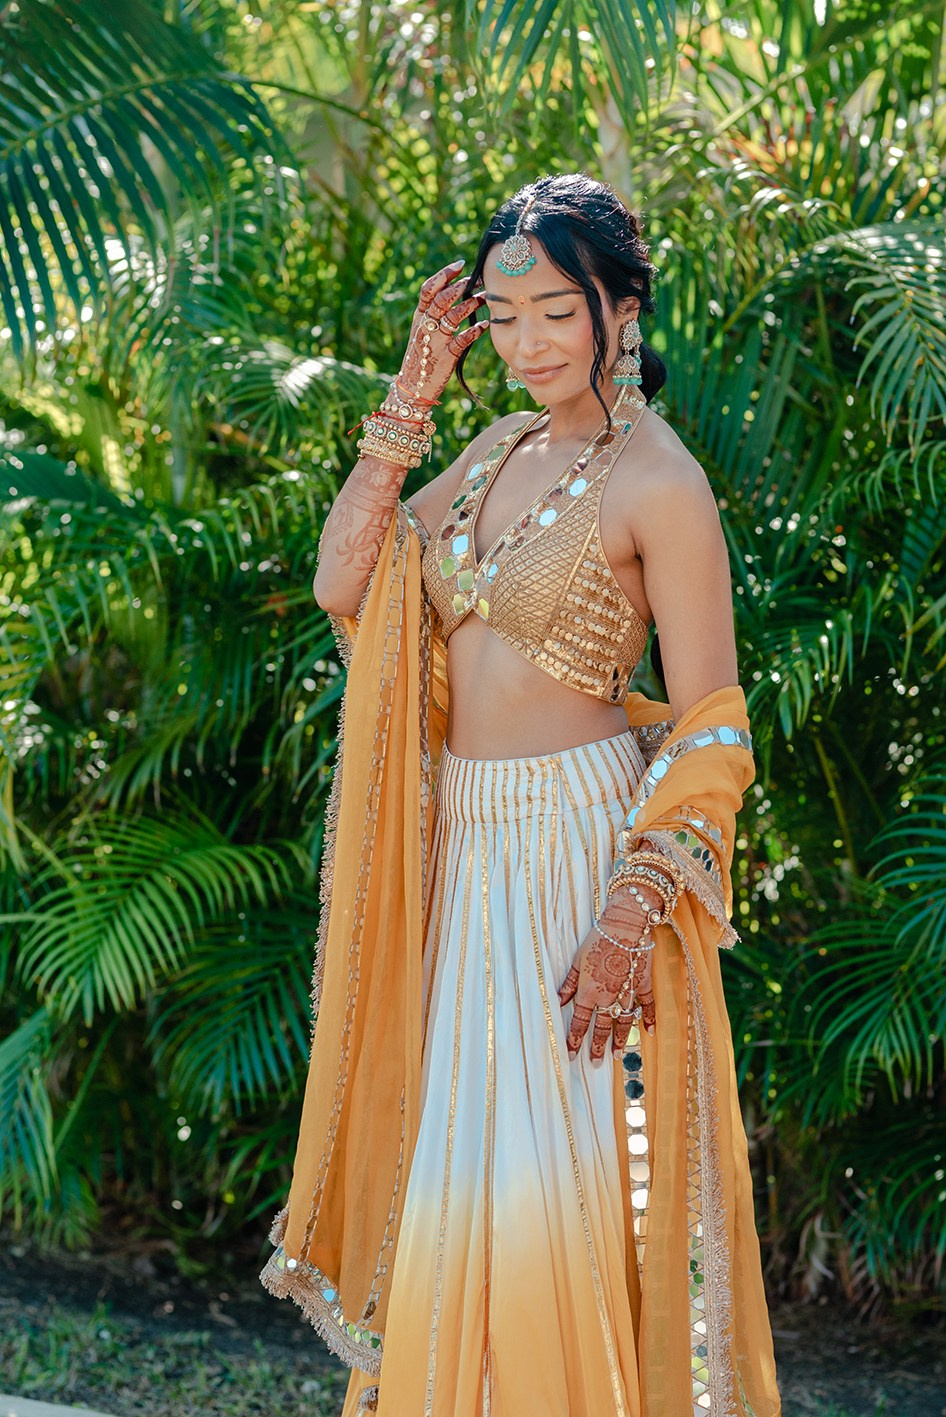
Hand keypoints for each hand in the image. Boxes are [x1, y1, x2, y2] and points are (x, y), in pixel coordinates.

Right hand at [396, 261, 487, 403]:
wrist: (413, 386)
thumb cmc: (422, 357)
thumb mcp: (422, 332)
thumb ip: (434, 314)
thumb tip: (455, 291)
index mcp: (419, 317)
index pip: (428, 289)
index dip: (444, 275)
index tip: (461, 264)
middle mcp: (425, 326)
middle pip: (442, 299)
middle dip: (462, 286)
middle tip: (479, 279)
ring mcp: (435, 341)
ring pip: (453, 316)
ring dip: (471, 305)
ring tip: (485, 298)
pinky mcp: (446, 356)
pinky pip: (463, 339)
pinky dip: (476, 330)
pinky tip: (486, 324)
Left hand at [557, 898, 656, 1062]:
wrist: (625, 926)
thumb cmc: (597, 939)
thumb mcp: (577, 961)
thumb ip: (568, 984)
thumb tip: (557, 1002)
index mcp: (589, 992)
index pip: (580, 1022)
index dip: (574, 1040)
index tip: (571, 1055)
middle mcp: (608, 997)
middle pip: (601, 1028)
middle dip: (597, 1047)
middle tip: (596, 1064)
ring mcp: (627, 993)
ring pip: (623, 1023)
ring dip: (620, 1040)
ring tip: (617, 1055)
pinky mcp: (643, 984)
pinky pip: (647, 1006)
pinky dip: (648, 1019)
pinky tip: (649, 1032)